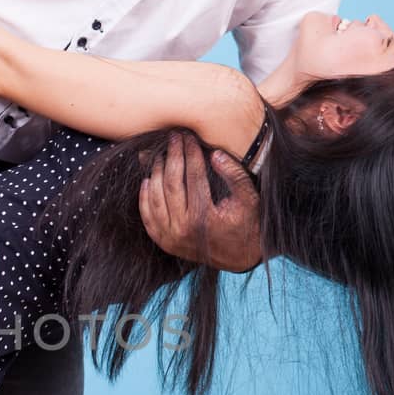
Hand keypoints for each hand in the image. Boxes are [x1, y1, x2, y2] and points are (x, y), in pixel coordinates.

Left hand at [138, 131, 262, 272]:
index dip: (191, 153)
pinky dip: (145, 197)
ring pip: (156, 197)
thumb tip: (216, 154)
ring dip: (156, 172)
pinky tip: (148, 179)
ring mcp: (170, 237)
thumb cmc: (246, 224)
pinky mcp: (163, 241)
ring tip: (161, 154)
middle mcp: (184, 228)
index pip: (193, 176)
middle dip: (172, 156)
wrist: (239, 257)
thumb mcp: (248, 199)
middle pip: (171, 183)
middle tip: (173, 138)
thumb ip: (235, 175)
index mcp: (205, 217)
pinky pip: (147, 216)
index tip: (189, 137)